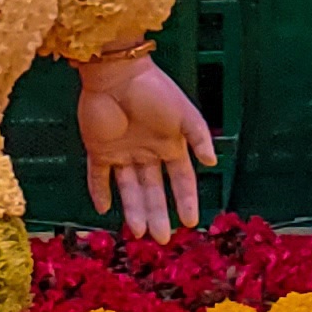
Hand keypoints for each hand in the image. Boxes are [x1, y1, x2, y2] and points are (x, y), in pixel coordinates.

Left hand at [76, 50, 211, 235]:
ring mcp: (122, 153)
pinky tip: (103, 209)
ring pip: (129, 188)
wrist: (117, 73)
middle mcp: (147, 152)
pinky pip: (98, 176)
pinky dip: (99, 192)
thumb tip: (213, 162)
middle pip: (153, 190)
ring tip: (138, 232)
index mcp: (170, 144)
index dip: (186, 200)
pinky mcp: (99, 149)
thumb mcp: (184, 113)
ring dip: (133, 209)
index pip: (181, 179)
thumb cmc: (155, 90)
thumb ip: (198, 137)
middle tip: (161, 238)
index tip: (191, 222)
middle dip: (158, 213)